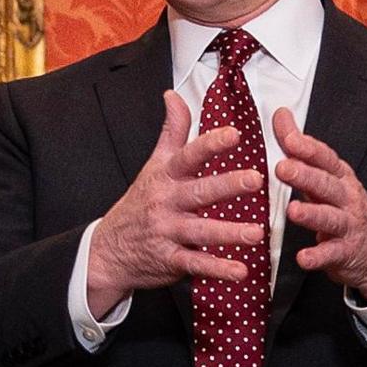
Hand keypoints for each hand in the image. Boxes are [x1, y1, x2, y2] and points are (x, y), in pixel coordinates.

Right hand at [85, 91, 266, 306]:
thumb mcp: (154, 164)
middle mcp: (167, 202)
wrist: (109, 249)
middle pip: (199, 191)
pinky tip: (240, 271)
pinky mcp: (170, 259)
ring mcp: (167, 231)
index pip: (189, 156)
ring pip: (201, 230)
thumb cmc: (141, 201)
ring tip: (257, 233)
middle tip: (255, 179)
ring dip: (229, 232)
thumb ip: (171, 131)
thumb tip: (173, 95)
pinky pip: (195, 264)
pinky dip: (217, 269)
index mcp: (166, 176)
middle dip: (228, 185)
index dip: (211, 144)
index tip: (234, 134)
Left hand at [271, 108, 366, 300]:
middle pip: (326, 184)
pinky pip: (331, 254)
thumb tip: (280, 114)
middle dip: (306, 176)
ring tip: (293, 211)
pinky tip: (303, 258)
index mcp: (340, 177)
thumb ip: (300, 148)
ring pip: (330, 217)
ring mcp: (348, 225)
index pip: (325, 158)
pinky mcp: (345, 252)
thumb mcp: (326, 175)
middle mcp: (346, 198)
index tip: (289, 139)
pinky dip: (317, 257)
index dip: (308, 148)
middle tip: (283, 169)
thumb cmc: (344, 207)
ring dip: (312, 214)